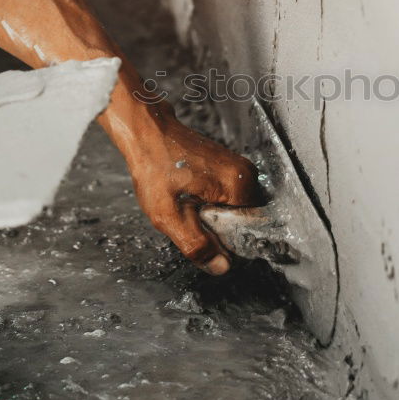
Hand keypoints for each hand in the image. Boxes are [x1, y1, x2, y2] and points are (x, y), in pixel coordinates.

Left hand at [125, 114, 257, 274]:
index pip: (250, 230)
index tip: (203, 233)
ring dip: (214, 215)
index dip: (226, 241)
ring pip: (235, 210)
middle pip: (243, 220)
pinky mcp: (231, 166)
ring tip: (190, 202)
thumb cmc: (155, 167)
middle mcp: (246, 173)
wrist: (148, 133)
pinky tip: (192, 194)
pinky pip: (229, 197)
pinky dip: (212, 203)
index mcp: (238, 184)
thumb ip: (196, 245)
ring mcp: (240, 168)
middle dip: (218, 227)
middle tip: (191, 215)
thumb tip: (222, 267)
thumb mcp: (168, 215)